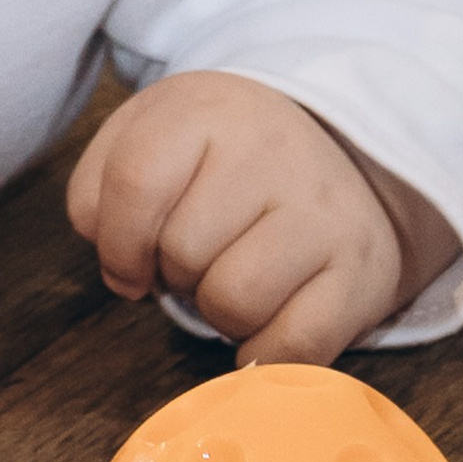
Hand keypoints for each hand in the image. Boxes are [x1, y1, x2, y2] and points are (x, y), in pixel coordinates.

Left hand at [66, 70, 458, 362]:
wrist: (345, 154)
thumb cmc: (221, 159)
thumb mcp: (149, 136)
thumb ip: (100, 191)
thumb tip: (122, 274)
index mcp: (205, 110)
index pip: (133, 182)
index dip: (116, 242)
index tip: (130, 261)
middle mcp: (272, 150)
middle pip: (181, 251)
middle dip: (174, 272)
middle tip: (202, 255)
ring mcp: (323, 211)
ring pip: (233, 302)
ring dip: (218, 312)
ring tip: (236, 278)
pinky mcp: (362, 271)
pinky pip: (293, 345)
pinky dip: (266, 351)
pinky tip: (268, 319)